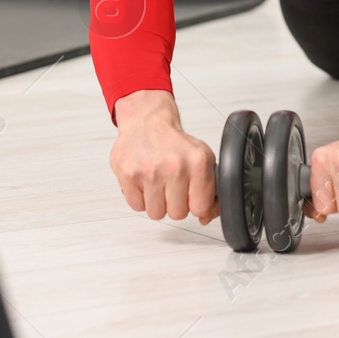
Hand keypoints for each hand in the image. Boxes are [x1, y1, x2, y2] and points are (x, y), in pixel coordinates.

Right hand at [109, 90, 218, 223]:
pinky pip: (137, 206)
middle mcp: (174, 166)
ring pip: (156, 213)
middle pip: (177, 214)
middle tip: (171, 184)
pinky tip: (144, 180)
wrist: (147, 121)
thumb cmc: (174, 143)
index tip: (191, 195)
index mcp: (198, 162)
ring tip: (157, 182)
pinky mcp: (128, 175)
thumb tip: (207, 216)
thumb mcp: (202, 158)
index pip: (201, 208)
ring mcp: (150, 171)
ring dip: (156, 202)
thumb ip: (210, 189)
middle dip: (174, 204)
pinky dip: (140, 197)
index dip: (195, 205)